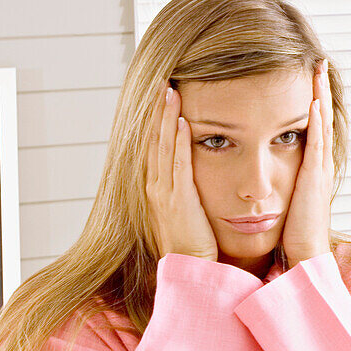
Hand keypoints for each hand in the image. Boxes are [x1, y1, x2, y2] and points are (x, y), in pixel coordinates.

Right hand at [145, 84, 218, 260]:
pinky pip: (178, 163)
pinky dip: (179, 141)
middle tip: (162, 82)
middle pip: (154, 138)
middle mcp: (156, 185)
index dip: (157, 119)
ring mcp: (164, 191)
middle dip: (157, 110)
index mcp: (158, 186)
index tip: (161, 95)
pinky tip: (184, 121)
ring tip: (169, 91)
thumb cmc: (195, 242)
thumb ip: (188, 188)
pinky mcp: (178, 199)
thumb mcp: (188, 208)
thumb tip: (196, 171)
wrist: (190, 269)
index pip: (155, 144)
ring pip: (163, 145)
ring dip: (166, 117)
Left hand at [281, 67, 333, 267]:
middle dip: (318, 88)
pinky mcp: (314, 179)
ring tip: (317, 70)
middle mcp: (318, 165)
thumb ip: (282, 181)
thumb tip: (269, 172)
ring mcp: (319, 170)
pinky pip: (316, 144)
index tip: (306, 76)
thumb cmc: (293, 234)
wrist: (304, 256)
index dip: (310, 100)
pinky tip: (313, 103)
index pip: (311, 126)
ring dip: (320, 95)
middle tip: (317, 61)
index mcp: (309, 168)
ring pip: (321, 124)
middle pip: (320, 117)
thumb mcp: (287, 199)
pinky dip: (317, 121)